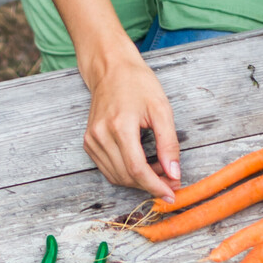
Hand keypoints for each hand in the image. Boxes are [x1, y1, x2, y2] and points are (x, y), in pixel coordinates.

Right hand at [80, 47, 180, 202]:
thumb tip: (174, 173)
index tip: (171, 193)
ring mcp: (92, 140)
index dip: (155, 186)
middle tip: (170, 181)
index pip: (137, 169)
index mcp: (120, 125)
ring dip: (139, 181)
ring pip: (116, 177)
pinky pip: (108, 169)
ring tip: (158, 171)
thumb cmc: (137, 84)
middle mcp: (101, 135)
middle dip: (150, 184)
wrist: (110, 69)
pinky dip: (126, 174)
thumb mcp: (161, 109)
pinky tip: (142, 165)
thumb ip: (168, 143)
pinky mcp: (89, 143)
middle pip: (127, 176)